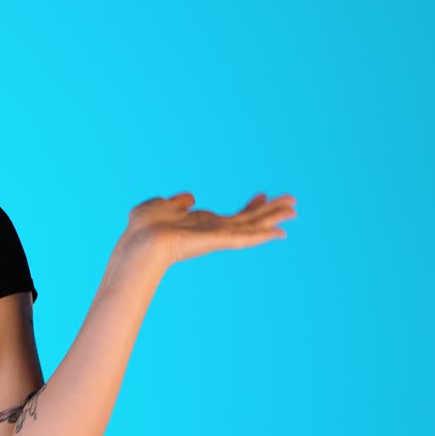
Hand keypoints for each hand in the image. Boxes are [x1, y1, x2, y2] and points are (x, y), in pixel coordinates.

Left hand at [125, 190, 297, 269]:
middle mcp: (213, 231)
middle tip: (293, 202)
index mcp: (201, 224)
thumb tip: (190, 197)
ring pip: (252, 226)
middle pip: (248, 220)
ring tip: (294, 210)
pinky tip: (280, 232)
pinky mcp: (218, 240)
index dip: (249, 206)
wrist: (139, 241)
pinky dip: (263, 234)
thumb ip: (177, 203)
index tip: (263, 194)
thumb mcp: (161, 206)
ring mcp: (217, 236)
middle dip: (269, 211)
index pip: (232, 216)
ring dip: (273, 217)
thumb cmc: (143, 227)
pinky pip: (245, 237)